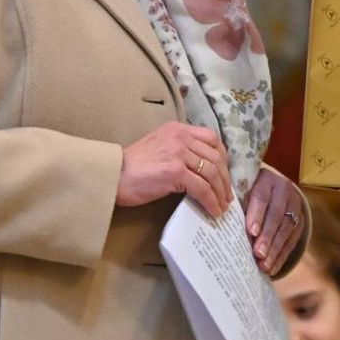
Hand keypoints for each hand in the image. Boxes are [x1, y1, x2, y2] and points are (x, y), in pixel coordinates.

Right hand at [117, 122, 232, 217]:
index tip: (223, 173)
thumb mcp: (158, 146)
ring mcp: (178, 154)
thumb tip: (198, 169)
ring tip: (222, 206)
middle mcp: (180, 137)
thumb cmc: (131, 166)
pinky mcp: (175, 172)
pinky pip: (202, 188)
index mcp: (177, 129)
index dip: (222, 157)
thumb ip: (178, 149)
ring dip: (220, 192)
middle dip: (224, 178)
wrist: (113, 175)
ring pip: (212, 173)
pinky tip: (213, 210)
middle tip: (226, 195)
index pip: (211, 138)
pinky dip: (211, 201)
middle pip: (215, 157)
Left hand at [243, 168, 303, 275]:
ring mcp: (295, 205)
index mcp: (267, 180)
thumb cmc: (249, 190)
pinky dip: (282, 255)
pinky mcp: (301, 220)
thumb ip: (237, 203)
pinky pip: (293, 240)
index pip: (261, 197)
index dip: (256, 215)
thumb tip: (222, 224)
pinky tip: (273, 268)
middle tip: (258, 254)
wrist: (273, 187)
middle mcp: (284, 190)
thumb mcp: (243, 189)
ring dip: (275, 249)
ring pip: (287, 229)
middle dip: (267, 237)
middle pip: (276, 215)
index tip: (251, 232)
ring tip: (264, 266)